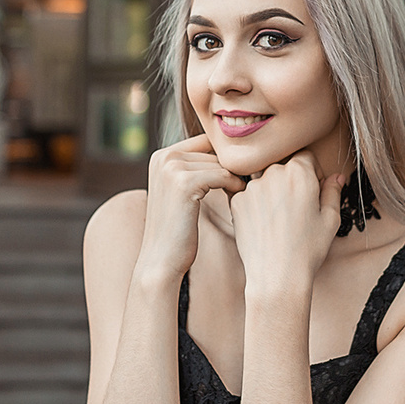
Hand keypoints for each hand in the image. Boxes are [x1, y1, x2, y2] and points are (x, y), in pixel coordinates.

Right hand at [137, 134, 246, 279]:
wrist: (161, 260)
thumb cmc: (178, 230)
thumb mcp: (181, 192)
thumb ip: (196, 169)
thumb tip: (230, 153)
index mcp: (162, 155)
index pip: (206, 143)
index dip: (224, 159)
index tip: (239, 176)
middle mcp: (164, 157)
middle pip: (215, 152)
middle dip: (231, 170)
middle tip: (243, 187)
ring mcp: (172, 168)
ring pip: (221, 164)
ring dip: (235, 179)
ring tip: (240, 195)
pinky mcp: (184, 183)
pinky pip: (223, 175)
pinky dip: (235, 186)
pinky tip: (237, 198)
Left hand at [228, 151, 344, 289]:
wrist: (277, 275)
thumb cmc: (307, 249)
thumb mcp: (330, 219)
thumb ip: (333, 191)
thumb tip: (336, 177)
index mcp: (299, 173)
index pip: (305, 157)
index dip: (312, 172)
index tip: (313, 190)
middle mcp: (272, 173)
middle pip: (283, 166)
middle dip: (291, 181)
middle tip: (297, 208)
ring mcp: (251, 187)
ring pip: (264, 180)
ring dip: (272, 192)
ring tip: (279, 220)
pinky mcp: (236, 202)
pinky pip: (248, 195)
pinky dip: (256, 205)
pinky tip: (265, 225)